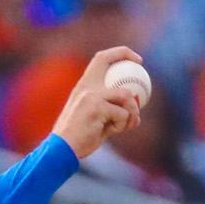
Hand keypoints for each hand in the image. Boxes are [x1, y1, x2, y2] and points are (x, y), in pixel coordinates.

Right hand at [51, 46, 143, 162]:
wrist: (62, 150)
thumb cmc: (79, 139)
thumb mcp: (95, 121)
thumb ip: (113, 114)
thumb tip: (136, 117)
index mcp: (83, 86)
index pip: (101, 59)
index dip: (120, 53)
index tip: (136, 59)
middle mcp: (87, 86)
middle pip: (109, 63)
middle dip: (127, 56)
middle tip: (142, 74)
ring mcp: (92, 96)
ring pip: (125, 95)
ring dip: (132, 111)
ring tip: (128, 124)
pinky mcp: (97, 108)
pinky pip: (122, 115)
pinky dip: (122, 125)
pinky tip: (114, 132)